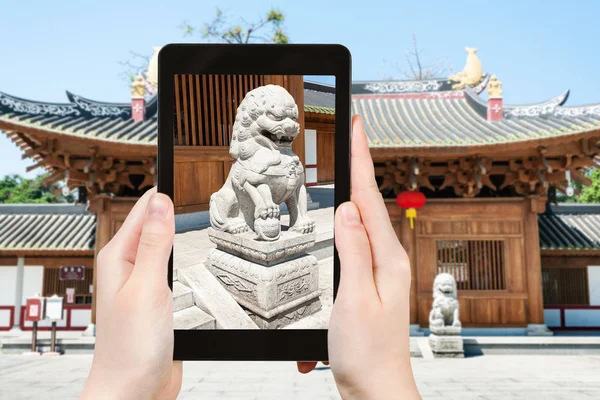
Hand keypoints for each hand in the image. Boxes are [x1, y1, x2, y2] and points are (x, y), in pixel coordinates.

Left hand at [80, 188, 181, 399]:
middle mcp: (130, 267)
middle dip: (175, 209)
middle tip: (198, 191)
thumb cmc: (131, 347)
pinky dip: (185, 259)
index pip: (144, 209)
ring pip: (165, 246)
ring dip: (180, 233)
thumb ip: (154, 243)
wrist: (135, 390)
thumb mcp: (147, 287)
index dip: (164, 191)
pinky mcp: (159, 299)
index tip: (181, 169)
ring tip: (197, 216)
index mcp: (119, 257)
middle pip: (155, 224)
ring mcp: (145, 283)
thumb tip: (161, 201)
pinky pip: (173, 269)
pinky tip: (194, 256)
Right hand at [298, 116, 419, 398]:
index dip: (361, 160)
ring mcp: (379, 272)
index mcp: (386, 259)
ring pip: (362, 224)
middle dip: (358, 167)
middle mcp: (387, 261)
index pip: (369, 198)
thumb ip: (352, 251)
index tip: (357, 127)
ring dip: (352, 194)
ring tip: (346, 166)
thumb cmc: (366, 353)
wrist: (376, 390)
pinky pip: (355, 247)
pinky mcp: (369, 284)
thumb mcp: (353, 298)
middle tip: (351, 137)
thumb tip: (349, 210)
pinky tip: (341, 221)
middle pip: (368, 204)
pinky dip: (344, 230)